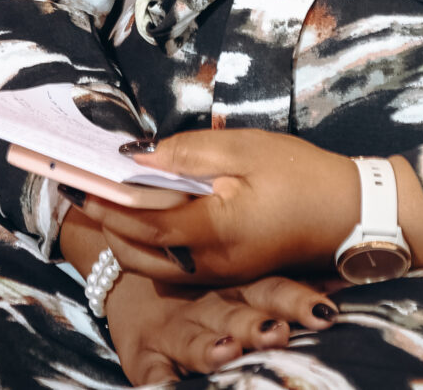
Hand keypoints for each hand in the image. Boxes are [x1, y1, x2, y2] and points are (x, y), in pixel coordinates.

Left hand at [78, 129, 422, 285]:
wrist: (349, 213)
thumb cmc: (300, 174)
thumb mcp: (244, 149)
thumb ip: (186, 153)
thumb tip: (135, 154)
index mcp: (212, 228)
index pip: (141, 218)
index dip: (103, 199)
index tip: (74, 177)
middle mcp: (209, 261)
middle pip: (137, 249)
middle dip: (104, 220)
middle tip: (78, 188)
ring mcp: (218, 272)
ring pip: (152, 262)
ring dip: (124, 234)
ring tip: (103, 200)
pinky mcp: (226, 272)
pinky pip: (173, 264)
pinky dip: (149, 242)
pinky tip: (145, 215)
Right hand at [105, 273, 337, 385]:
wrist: (130, 279)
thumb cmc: (205, 290)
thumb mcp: (243, 283)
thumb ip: (288, 289)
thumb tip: (347, 282)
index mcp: (239, 288)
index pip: (272, 288)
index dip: (297, 299)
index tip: (325, 312)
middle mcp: (208, 306)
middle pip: (235, 312)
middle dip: (256, 324)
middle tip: (278, 333)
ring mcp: (172, 330)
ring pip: (192, 338)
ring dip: (209, 347)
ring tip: (227, 352)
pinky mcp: (142, 355)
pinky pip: (150, 373)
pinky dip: (159, 384)